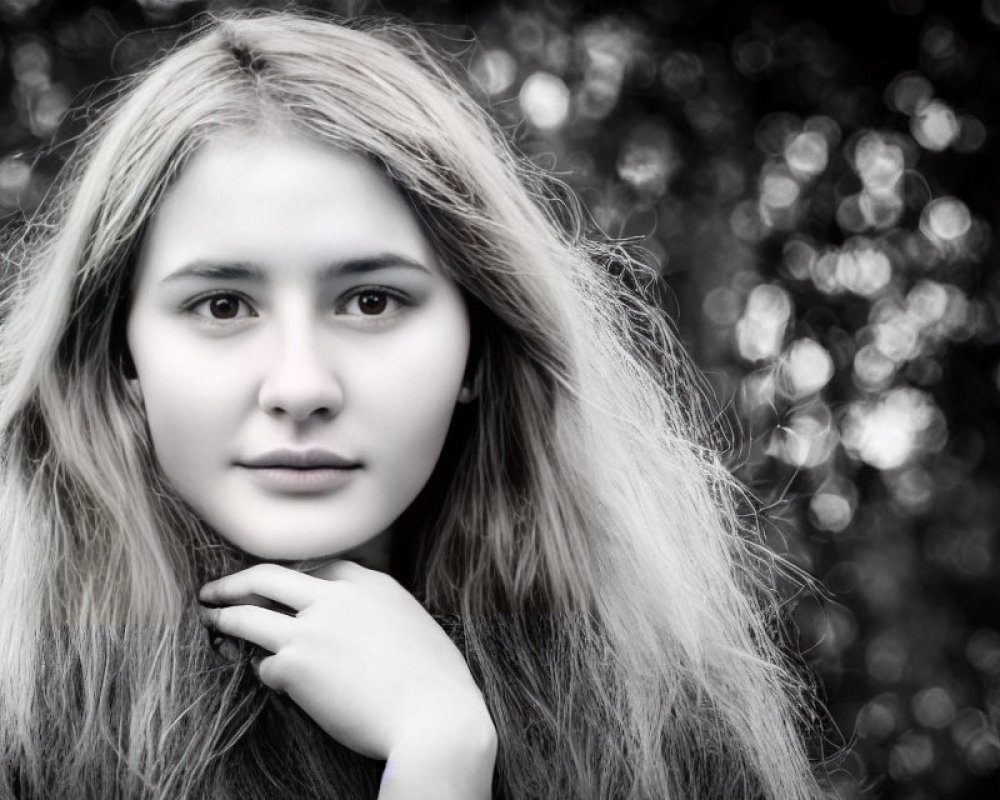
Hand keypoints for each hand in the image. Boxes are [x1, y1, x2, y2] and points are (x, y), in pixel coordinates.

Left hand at [198, 562, 495, 766]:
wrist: (437, 720)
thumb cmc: (437, 683)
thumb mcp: (414, 624)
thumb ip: (380, 611)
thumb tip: (357, 621)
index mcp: (371, 584)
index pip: (318, 565)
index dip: (291, 575)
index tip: (275, 583)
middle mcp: (336, 598)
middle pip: (268, 576)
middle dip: (235, 582)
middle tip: (214, 590)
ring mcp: (311, 629)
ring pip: (248, 614)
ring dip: (223, 617)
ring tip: (209, 621)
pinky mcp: (296, 666)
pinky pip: (264, 665)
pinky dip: (262, 670)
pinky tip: (267, 678)